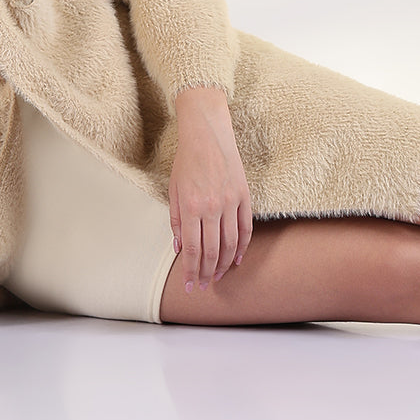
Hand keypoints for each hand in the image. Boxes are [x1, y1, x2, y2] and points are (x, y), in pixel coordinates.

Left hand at [169, 88, 252, 293]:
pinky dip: (241, 248)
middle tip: (202, 286)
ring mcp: (231, 202)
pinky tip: (235, 260)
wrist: (207, 133)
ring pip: (230, 244)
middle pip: (211, 251)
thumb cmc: (186, 161)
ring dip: (223, 265)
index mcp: (191, 206)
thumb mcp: (173, 189)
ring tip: (216, 277)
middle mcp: (212, 207)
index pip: (192, 249)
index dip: (190, 271)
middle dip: (206, 273)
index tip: (189, 286)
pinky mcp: (244, 196)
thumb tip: (179, 248)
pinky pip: (245, 229)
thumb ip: (176, 221)